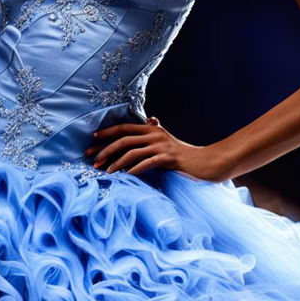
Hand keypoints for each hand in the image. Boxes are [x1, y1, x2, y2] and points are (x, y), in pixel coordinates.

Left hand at [84, 116, 230, 179]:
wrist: (207, 163)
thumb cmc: (184, 157)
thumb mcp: (165, 144)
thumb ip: (152, 137)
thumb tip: (147, 123)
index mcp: (152, 130)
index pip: (124, 127)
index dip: (106, 132)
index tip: (91, 139)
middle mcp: (155, 134)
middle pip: (124, 139)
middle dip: (105, 149)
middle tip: (92, 160)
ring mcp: (162, 146)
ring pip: (132, 152)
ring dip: (116, 163)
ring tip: (105, 172)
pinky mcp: (169, 158)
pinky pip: (146, 163)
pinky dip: (134, 170)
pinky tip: (125, 177)